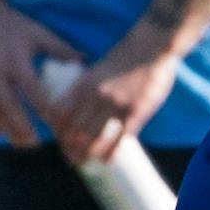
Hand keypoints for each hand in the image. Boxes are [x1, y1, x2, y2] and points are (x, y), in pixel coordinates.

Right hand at [0, 0, 58, 148]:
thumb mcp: (38, 33)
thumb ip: (61, 49)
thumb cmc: (14, 26)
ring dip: (7, 130)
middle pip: (9, 105)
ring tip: (22, 143)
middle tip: (36, 143)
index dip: (42, 106)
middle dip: (21, 127)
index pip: (31, 87)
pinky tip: (4, 134)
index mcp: (16, 59)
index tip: (55, 122)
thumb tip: (86, 60)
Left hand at [48, 46, 176, 165]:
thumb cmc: (126, 56)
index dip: (57, 131)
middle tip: (70, 159)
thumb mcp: (98, 69)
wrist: (152, 45)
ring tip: (84, 163)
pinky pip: (119, 139)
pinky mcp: (135, 112)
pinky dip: (110, 153)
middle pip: (73, 131)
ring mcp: (115, 105)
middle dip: (69, 148)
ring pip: (93, 139)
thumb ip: (89, 88)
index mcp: (84, 84)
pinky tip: (107, 161)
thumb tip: (79, 107)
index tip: (60, 141)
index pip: (60, 114)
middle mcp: (95, 96)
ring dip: (86, 155)